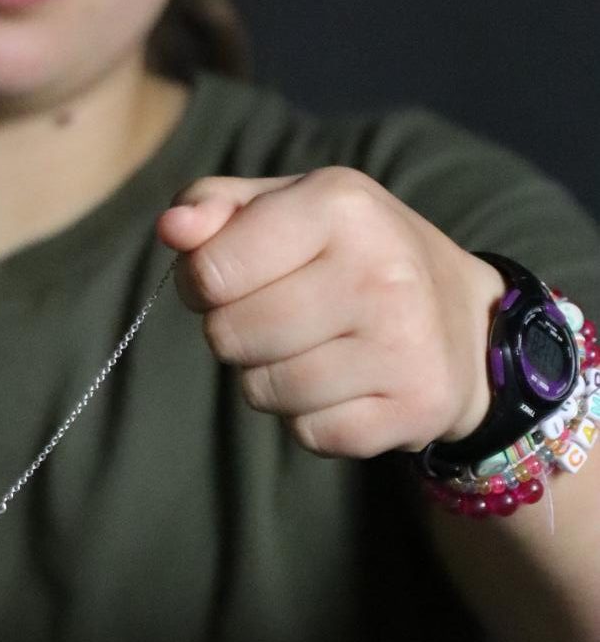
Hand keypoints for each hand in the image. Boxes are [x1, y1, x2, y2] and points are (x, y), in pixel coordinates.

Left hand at [154, 167, 502, 459]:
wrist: (469, 321)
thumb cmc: (354, 254)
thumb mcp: (290, 206)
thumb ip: (216, 206)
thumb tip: (172, 229)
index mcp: (342, 206)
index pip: (211, 270)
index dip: (201, 283)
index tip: (230, 278)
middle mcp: (381, 273)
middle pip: (230, 336)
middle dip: (234, 333)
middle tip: (277, 317)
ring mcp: (404, 346)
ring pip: (265, 392)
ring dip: (267, 379)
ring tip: (312, 349)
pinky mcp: (414, 409)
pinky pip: (309, 435)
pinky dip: (309, 419)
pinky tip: (345, 385)